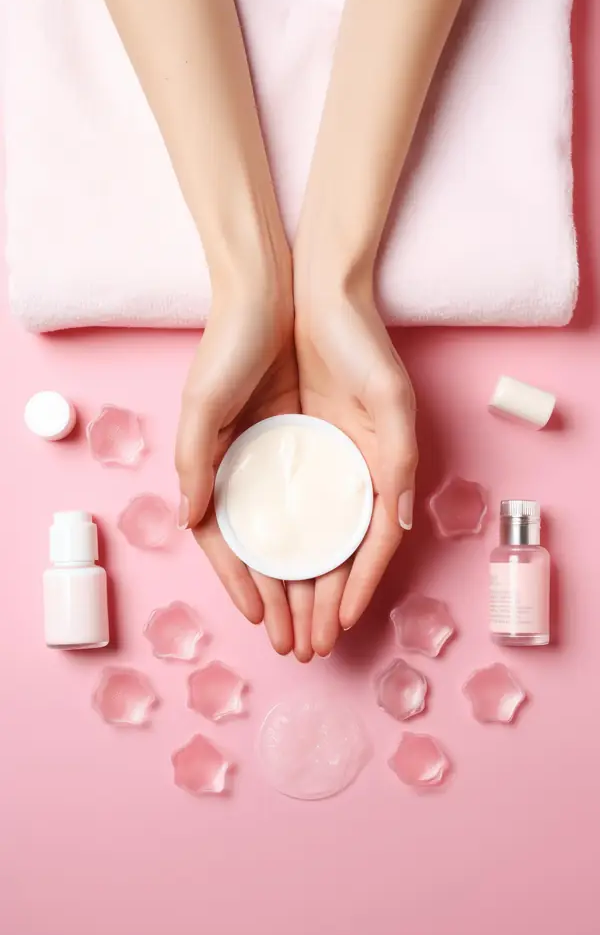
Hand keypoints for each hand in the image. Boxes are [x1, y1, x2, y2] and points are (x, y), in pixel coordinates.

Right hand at [175, 286, 299, 655]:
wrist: (276, 290)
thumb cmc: (231, 343)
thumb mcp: (203, 401)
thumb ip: (195, 460)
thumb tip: (192, 520)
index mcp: (221, 467)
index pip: (231, 543)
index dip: (243, 585)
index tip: (259, 621)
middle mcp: (257, 469)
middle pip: (273, 549)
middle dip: (286, 601)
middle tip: (300, 644)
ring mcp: (292, 459)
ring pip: (305, 535)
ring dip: (314, 582)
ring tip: (325, 625)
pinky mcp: (325, 441)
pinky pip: (330, 503)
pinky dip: (336, 537)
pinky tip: (343, 569)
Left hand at [294, 287, 417, 657]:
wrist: (315, 294)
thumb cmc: (360, 344)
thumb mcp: (391, 400)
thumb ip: (400, 462)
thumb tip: (397, 525)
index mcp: (380, 470)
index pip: (369, 547)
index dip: (356, 589)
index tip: (339, 626)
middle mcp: (349, 474)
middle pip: (334, 554)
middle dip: (320, 604)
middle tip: (304, 646)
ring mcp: (317, 464)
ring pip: (305, 540)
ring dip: (295, 585)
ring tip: (282, 627)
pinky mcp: (286, 447)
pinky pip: (280, 508)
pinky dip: (273, 541)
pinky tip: (261, 572)